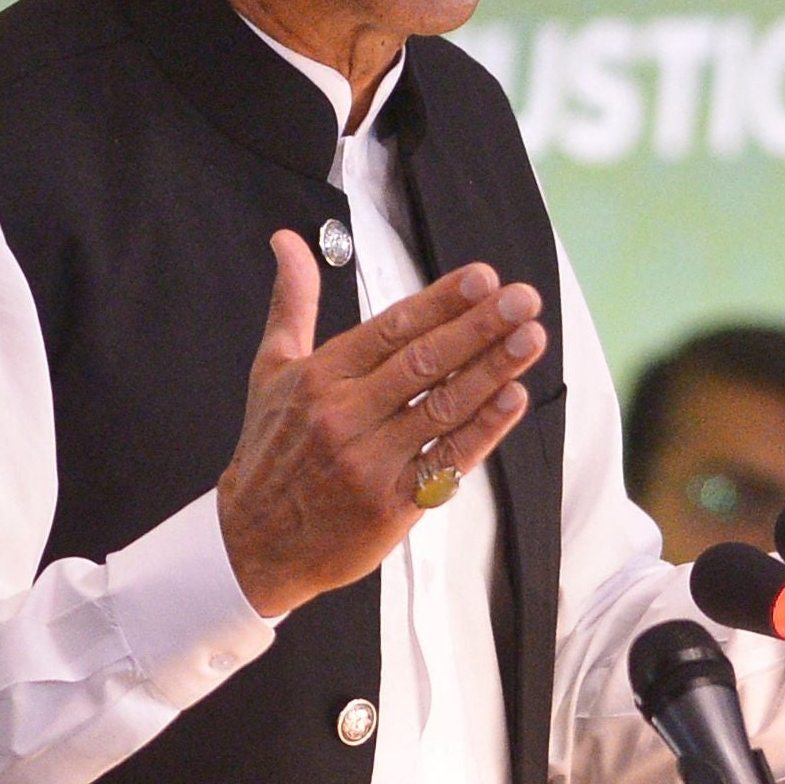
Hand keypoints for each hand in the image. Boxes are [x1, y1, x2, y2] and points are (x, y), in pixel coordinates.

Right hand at [215, 235, 543, 616]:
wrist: (254, 542)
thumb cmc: (271, 451)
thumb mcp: (270, 370)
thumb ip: (292, 303)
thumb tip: (287, 241)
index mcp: (321, 376)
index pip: (391, 328)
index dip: (441, 301)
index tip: (483, 277)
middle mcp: (345, 415)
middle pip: (423, 362)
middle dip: (479, 326)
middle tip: (523, 299)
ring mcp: (370, 461)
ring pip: (442, 407)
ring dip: (492, 370)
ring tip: (530, 338)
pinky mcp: (392, 504)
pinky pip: (446, 460)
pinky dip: (482, 429)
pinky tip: (512, 399)